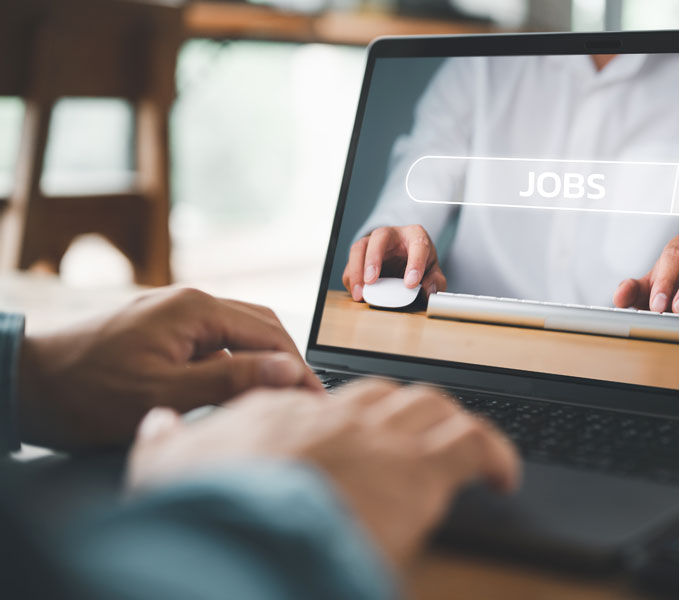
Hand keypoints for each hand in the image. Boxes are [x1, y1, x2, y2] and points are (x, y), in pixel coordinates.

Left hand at [17, 287, 323, 448]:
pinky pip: (217, 338)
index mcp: (196, 309)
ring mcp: (176, 311)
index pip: (270, 335)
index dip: (298, 369)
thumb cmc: (87, 391)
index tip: (317, 403)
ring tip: (280, 397)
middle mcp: (191, 300)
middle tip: (306, 401)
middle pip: (262, 325)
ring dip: (265, 360)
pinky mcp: (164, 326)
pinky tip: (240, 387)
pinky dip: (238, 361)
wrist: (26, 381)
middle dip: (288, 361)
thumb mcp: (163, 393)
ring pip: (241, 330)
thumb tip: (287, 370)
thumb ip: (229, 378)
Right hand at [127, 381, 519, 566]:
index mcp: (278, 415)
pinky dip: (495, 455)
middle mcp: (332, 415)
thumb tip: (156, 424)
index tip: (345, 437)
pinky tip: (502, 477)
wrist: (241, 532)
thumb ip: (163, 445)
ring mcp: (379, 436)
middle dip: (397, 412)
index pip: (316, 403)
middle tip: (408, 438)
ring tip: (457, 449)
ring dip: (447, 423)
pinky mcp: (419, 467)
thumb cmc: (206, 510)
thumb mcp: (163, 474)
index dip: (336, 420)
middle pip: (380, 395)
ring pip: (429, 405)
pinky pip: (474, 444)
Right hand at [342, 225, 445, 300]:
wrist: (404, 258)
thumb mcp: (432, 271)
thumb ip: (435, 281)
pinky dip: (351, 279)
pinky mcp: (360, 255)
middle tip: (371, 280)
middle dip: (374, 258)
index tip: (411, 283)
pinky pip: (350, 264)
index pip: (418, 244)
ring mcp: (373, 243)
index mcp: (415, 236)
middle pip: (380, 237)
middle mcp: (392, 235)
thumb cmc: (419, 261)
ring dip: (356, 271)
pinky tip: (357, 293)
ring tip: (360, 293)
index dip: (415, 264)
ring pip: (359, 248)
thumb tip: (429, 290)